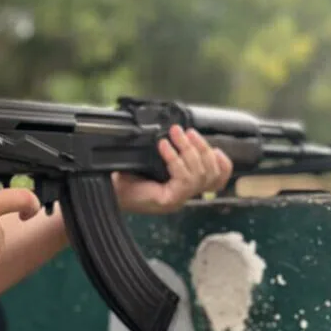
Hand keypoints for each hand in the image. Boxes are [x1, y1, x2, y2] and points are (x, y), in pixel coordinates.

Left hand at [112, 125, 232, 213]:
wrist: (107, 190)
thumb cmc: (125, 176)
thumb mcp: (151, 160)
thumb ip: (169, 151)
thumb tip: (179, 130)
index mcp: (183, 185)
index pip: (216, 179)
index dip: (222, 163)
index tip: (216, 147)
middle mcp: (184, 194)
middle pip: (210, 173)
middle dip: (202, 147)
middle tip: (185, 131)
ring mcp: (177, 199)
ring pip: (199, 174)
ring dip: (188, 149)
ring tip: (175, 134)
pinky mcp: (168, 200)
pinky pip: (183, 179)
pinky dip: (175, 159)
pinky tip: (163, 147)